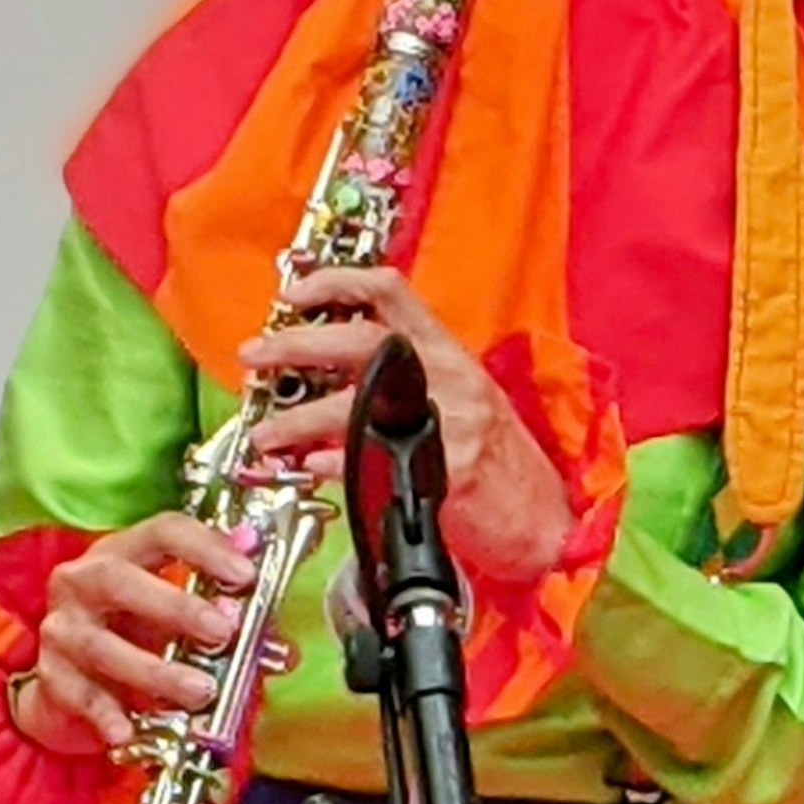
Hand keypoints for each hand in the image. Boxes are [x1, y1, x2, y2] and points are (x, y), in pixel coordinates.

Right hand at [18, 515, 255, 755]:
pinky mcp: (52, 677)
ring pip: (103, 645)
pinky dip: (106, 715)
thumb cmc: (136, 642)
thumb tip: (284, 650)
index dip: (205, 547)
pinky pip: (80, 696)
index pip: (161, 532)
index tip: (245, 572)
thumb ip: (226, 627)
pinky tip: (128, 730)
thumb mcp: (180, 626)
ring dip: (156, 670)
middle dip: (175, 605)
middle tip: (223, 630)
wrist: (74, 692)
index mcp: (123, 555)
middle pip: (119, 580)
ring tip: (201, 690)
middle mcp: (84, 583)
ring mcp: (64, 629)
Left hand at [238, 264, 578, 590]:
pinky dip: (333, 466)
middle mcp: (449, 378)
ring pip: (353, 405)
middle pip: (359, 340)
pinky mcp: (446, 472)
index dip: (334, 282)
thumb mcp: (463, 398)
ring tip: (266, 435)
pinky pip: (373, 462)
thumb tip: (330, 368)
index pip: (390, 292)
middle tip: (256, 356)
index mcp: (449, 353)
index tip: (292, 294)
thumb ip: (409, 375)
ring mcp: (449, 424)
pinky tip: (311, 469)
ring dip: (296, 420)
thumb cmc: (500, 463)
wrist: (547, 520)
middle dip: (294, 346)